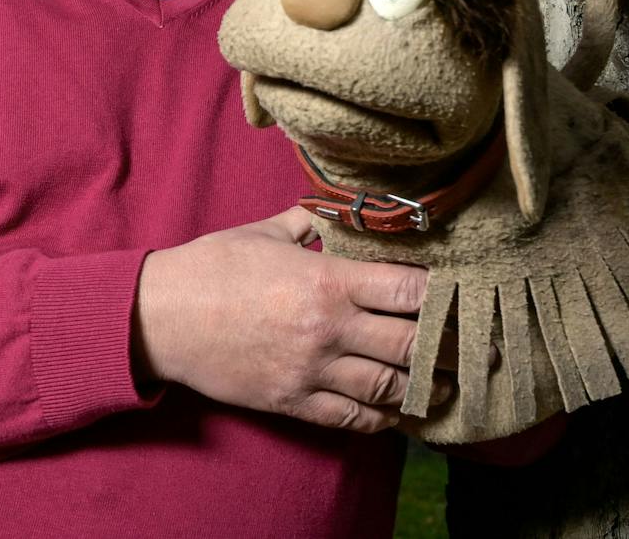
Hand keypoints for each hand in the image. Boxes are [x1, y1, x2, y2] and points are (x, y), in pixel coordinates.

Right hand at [133, 207, 442, 433]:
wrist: (161, 318)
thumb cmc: (210, 268)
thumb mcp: (262, 234)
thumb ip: (307, 223)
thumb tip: (332, 209)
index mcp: (325, 281)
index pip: (409, 291)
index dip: (439, 294)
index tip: (453, 294)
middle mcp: (327, 329)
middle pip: (412, 345)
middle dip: (445, 347)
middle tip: (467, 346)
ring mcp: (311, 370)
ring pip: (390, 388)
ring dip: (421, 385)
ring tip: (442, 382)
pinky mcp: (293, 401)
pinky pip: (353, 419)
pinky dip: (381, 417)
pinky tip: (394, 409)